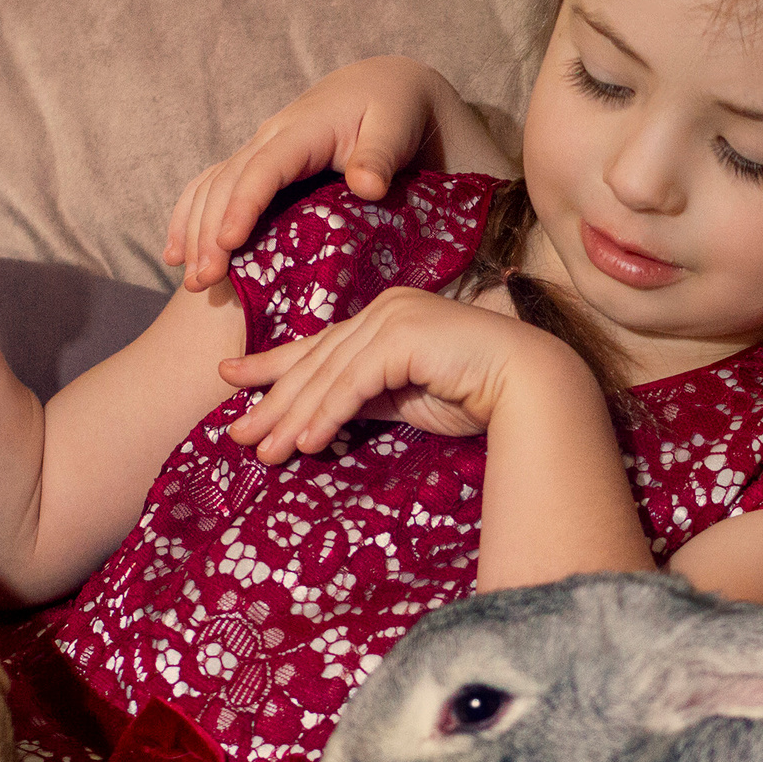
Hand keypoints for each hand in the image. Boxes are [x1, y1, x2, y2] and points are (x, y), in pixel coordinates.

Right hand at [163, 58, 462, 292]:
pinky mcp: (257, 165)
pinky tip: (176, 254)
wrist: (382, 89)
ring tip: (191, 279)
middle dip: (209, 232)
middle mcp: (270, 138)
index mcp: (303, 129)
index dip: (243, 205)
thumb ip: (380, 156)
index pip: (264, 169)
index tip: (228, 244)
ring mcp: (259, 151)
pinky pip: (211, 188)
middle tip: (204, 281)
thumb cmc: (393, 111)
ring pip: (211, 187)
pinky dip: (189, 218)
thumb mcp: (396, 128)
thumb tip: (367, 186)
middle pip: (227, 184)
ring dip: (194, 232)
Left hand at [220, 288, 579, 462]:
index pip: (320, 346)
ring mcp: (394, 318)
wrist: (529, 386)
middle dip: (274, 400)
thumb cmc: (476, 394)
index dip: (273, 365)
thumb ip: (366, 398)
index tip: (232, 380)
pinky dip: (328, 414)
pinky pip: (355, 382)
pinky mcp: (404, 337)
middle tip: (237, 434)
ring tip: (265, 451)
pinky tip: (307, 444)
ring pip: (330, 374)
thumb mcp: (405, 398)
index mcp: (385, 318)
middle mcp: (385, 310)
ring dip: (294, 417)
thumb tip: (320, 417)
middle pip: (317, 361)